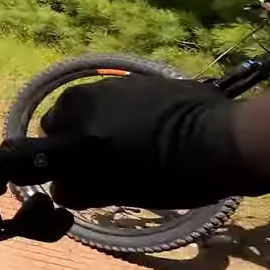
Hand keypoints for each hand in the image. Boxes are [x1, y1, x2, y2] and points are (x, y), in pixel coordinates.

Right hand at [36, 75, 269, 209]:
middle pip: (66, 120)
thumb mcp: (118, 191)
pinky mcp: (145, 78)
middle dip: (77, 139)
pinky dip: (127, 113)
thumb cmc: (169, 174)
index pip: (46, 144)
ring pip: (93, 106)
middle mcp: (89, 95)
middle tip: (106, 163)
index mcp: (76, 121)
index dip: (61, 164)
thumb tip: (61, 188)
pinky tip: (152, 132)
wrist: (224, 141)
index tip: (79, 177)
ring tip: (132, 147)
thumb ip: (82, 188)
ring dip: (102, 123)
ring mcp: (118, 83)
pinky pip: (121, 98)